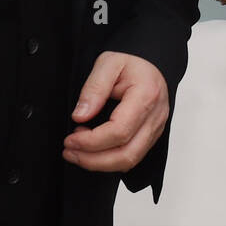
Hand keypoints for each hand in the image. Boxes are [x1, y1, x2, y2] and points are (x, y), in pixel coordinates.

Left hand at [63, 51, 168, 172]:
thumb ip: (94, 89)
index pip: (119, 131)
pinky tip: (94, 150)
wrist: (150, 62)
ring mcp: (156, 128)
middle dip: (93, 160)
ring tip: (78, 153)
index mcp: (146, 95)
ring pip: (130, 160)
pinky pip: (133, 157)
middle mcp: (155, 116)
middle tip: (69, 152)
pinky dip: (110, 160)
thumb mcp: (107, 64)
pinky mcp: (152, 135)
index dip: (91, 141)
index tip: (70, 139)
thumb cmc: (130, 62)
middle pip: (126, 154)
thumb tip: (80, 116)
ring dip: (100, 163)